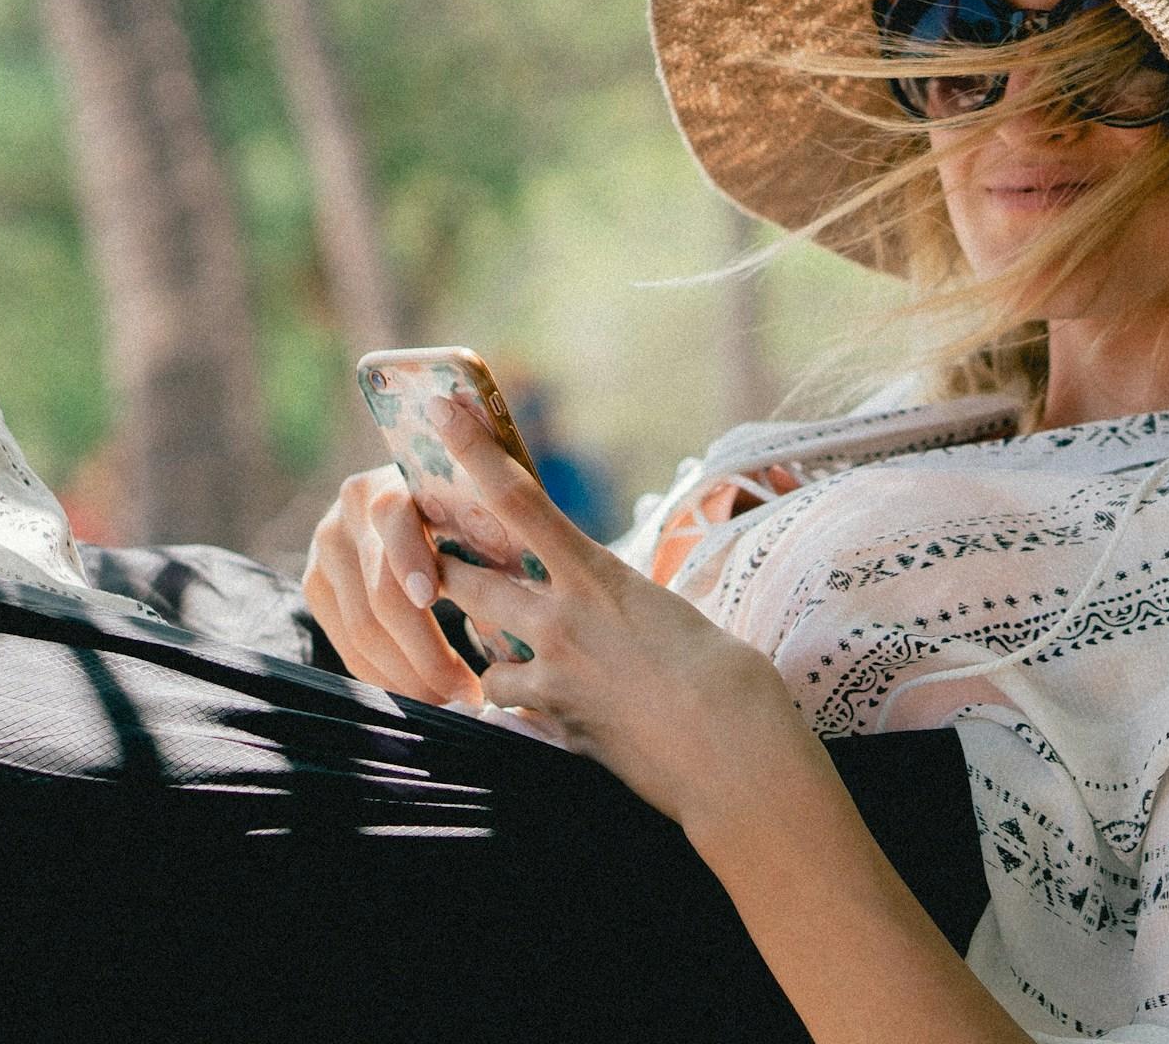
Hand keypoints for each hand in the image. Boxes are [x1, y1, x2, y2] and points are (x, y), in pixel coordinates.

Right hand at [302, 463, 479, 707]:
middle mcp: (351, 509)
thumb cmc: (474, 511)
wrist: (421, 498)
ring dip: (408, 676)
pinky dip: (384, 676)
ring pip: (361, 629)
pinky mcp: (316, 584)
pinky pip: (347, 645)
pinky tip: (419, 692)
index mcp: (397, 479)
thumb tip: (519, 598)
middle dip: (424, 652)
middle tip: (465, 692)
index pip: (395, 519)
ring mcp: (327, 547)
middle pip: (379, 593)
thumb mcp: (481, 509)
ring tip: (449, 700)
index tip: (434, 600)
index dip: (411, 560)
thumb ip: (492, 534)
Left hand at [422, 395, 824, 827]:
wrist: (734, 755)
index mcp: (601, 574)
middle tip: (434, 556)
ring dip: (486, 644)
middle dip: (446, 566)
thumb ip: (628, 604)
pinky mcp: (554, 726)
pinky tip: (540, 708)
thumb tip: (614, 613)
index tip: (443, 413)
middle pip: (468, 578)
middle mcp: (563, 620)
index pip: (520, 500)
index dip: (472, 451)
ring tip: (508, 645)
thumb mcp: (676, 616)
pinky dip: (516, 703)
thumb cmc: (732, 679)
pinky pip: (510, 707)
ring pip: (480, 648)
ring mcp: (552, 676)